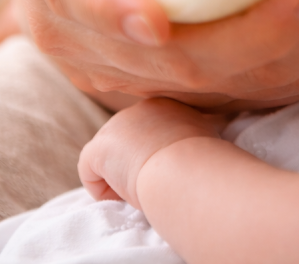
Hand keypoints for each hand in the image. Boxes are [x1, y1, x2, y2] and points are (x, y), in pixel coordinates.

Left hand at [78, 98, 224, 208]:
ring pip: (109, 159)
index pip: (149, 132)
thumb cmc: (203, 160)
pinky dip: (105, 191)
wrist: (186, 166)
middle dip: (135, 164)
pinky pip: (91, 174)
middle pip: (126, 143)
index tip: (170, 171)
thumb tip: (203, 140)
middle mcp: (137, 109)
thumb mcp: (207, 136)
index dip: (156, 156)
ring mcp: (115, 126)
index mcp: (165, 105)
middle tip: (156, 182)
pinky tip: (126, 194)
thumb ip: (194, 133)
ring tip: (144, 188)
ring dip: (121, 176)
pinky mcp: (97, 148)